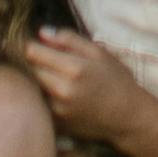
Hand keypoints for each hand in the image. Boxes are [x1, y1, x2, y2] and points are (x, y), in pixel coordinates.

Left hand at [19, 24, 156, 151]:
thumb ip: (69, 39)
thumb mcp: (98, 52)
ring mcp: (58, 109)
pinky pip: (41, 103)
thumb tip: (42, 32)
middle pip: (30, 69)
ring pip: (34, 87)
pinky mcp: (57, 123)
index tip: (38, 45)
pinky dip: (46, 97)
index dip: (33, 45)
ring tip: (58, 78)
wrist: (127, 116)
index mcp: (73, 68)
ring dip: (40, 80)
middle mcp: (62, 90)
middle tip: (51, 62)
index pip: (32, 52)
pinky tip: (62, 95)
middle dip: (36, 63)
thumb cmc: (116, 79)